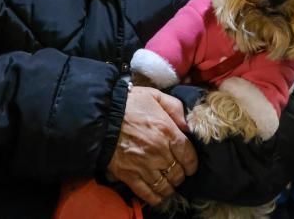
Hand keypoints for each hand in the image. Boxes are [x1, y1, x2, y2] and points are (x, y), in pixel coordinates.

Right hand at [106, 86, 197, 206]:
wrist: (101, 115)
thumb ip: (175, 108)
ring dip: (170, 187)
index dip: (192, 164)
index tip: (191, 167)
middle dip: (181, 175)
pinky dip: (155, 197)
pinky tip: (159, 196)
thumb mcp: (155, 96)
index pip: (188, 155)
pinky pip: (146, 192)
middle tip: (179, 174)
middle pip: (178, 172)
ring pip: (165, 185)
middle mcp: (159, 151)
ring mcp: (144, 165)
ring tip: (170, 185)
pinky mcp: (129, 175)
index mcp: (168, 131)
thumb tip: (186, 126)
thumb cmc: (129, 103)